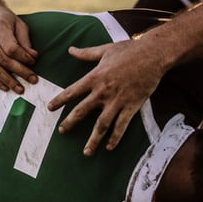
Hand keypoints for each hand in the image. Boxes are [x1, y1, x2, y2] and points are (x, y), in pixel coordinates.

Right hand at [0, 7, 37, 92]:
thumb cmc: (3, 20)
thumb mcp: (18, 24)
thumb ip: (25, 41)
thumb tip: (33, 56)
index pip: (11, 48)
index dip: (23, 58)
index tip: (33, 62)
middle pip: (4, 60)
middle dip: (20, 72)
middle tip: (32, 79)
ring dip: (8, 81)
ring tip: (20, 88)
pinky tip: (6, 87)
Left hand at [47, 38, 163, 155]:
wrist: (152, 55)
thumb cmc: (129, 50)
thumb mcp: (105, 50)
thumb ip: (86, 53)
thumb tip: (70, 50)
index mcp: (95, 77)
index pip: (72, 91)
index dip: (60, 100)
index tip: (50, 108)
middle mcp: (103, 92)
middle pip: (82, 111)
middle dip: (70, 122)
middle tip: (62, 131)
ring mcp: (117, 101)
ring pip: (102, 125)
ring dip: (93, 139)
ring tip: (86, 152)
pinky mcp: (131, 106)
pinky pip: (121, 126)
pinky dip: (115, 138)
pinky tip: (109, 147)